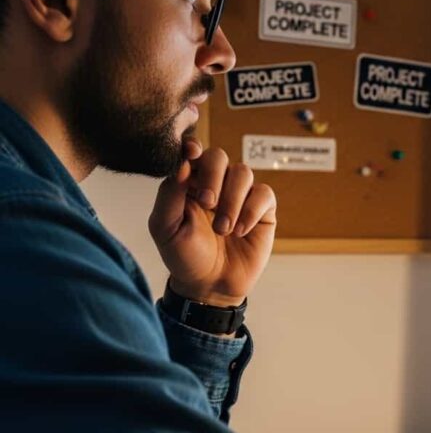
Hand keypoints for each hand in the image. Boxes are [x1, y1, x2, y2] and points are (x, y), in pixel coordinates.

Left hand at [149, 139, 276, 307]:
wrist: (210, 285)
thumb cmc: (184, 256)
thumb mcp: (165, 227)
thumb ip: (169, 193)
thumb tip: (182, 162)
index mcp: (188, 182)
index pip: (192, 152)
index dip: (193, 147)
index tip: (191, 154)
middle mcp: (215, 183)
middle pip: (219, 156)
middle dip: (213, 177)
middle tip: (207, 203)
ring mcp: (240, 195)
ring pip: (243, 173)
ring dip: (232, 200)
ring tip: (223, 229)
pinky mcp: (262, 209)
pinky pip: (263, 194)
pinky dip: (251, 210)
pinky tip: (240, 231)